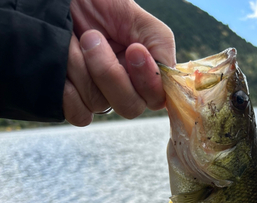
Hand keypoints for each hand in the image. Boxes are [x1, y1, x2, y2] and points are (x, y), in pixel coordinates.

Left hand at [63, 0, 174, 125]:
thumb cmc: (97, 3)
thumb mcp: (134, 15)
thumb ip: (159, 44)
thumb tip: (168, 73)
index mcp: (143, 72)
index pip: (157, 98)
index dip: (147, 81)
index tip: (134, 50)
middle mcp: (123, 89)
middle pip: (130, 107)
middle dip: (109, 73)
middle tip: (92, 38)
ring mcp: (98, 97)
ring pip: (100, 104)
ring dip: (82, 67)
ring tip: (74, 40)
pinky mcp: (74, 102)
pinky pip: (78, 114)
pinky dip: (69, 90)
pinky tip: (64, 63)